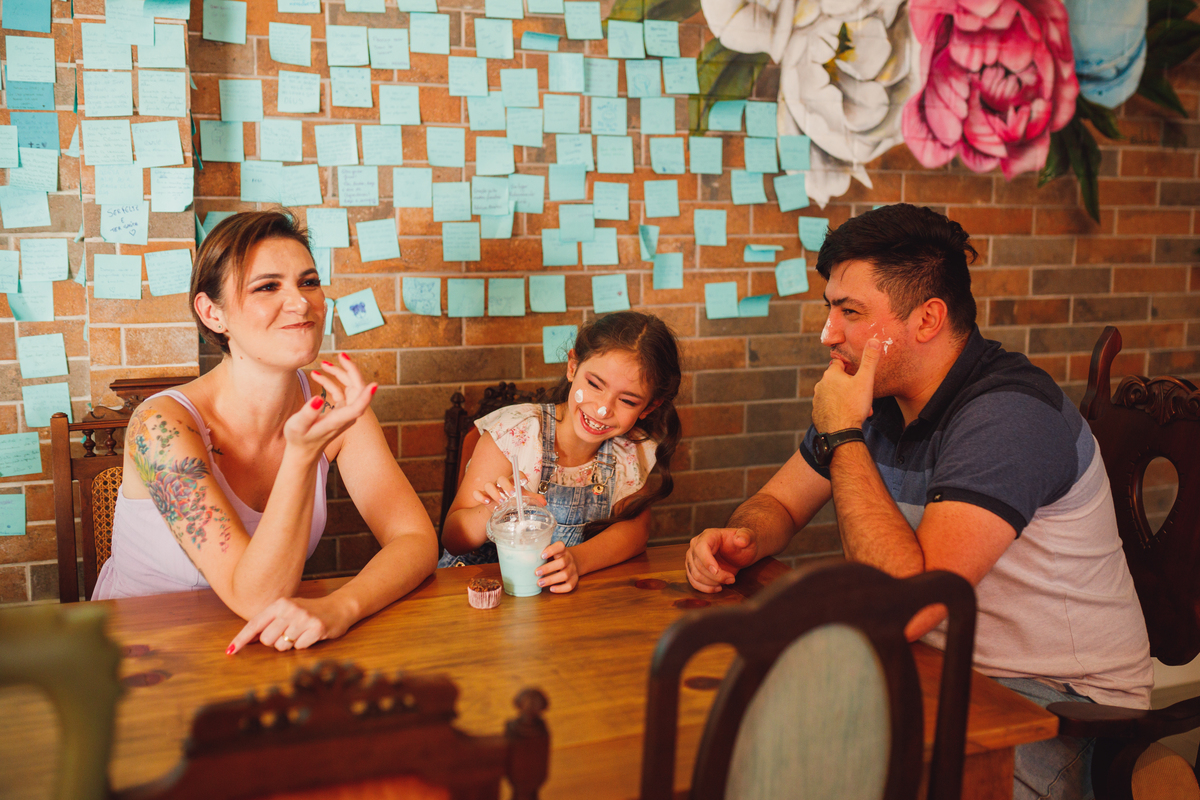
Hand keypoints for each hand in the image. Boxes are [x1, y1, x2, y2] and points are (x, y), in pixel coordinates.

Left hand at [226, 595, 351, 653]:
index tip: (230, 651)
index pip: (255, 624)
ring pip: (282, 646)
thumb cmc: (309, 611)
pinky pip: (299, 648)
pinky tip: (310, 636)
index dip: (241, 639)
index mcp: (280, 603)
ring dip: (289, 645)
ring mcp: (304, 619)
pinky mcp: (317, 628)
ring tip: (300, 634)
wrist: (339, 606)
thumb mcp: (287, 611)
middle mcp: (290, 609)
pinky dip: (303, 646)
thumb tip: (247, 640)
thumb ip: (269, 623)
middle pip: (267, 640)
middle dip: (274, 642)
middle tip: (287, 634)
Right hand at [286, 353, 376, 459]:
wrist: (304, 451)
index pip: (358, 407)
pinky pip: (341, 392)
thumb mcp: (297, 426)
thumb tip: (318, 398)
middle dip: (350, 371)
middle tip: (341, 355)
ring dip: (339, 374)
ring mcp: (346, 413)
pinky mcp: (341, 410)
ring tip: (323, 363)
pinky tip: (316, 375)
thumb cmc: (299, 439)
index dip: (366, 395)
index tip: (375, 384)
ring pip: (350, 388)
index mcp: (339, 420)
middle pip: (357, 390)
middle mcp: (347, 416)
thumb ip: (308, 413)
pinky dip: (331, 382)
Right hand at [471, 471, 546, 509]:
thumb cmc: (513, 501)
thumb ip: (533, 499)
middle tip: (512, 494)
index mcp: (512, 481)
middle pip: (501, 478)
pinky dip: (480, 497)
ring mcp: (491, 489)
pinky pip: (477, 493)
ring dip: (494, 493)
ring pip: (489, 485)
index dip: (520, 476)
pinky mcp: (482, 496)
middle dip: (506, 486)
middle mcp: (501, 483)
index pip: (516, 474)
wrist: (500, 509)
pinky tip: (486, 502)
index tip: (524, 482)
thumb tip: (544, 502)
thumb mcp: (523, 499)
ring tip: (501, 502)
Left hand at [536, 541, 577, 592]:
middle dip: (548, 568)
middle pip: (562, 562)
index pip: (560, 546)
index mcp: (562, 550)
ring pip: (565, 575)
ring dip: (551, 579)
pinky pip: (570, 585)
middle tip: (536, 572)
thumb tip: (523, 556)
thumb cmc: (556, 557)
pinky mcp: (574, 579)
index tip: (541, 555)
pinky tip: (551, 589)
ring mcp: (573, 570)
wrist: (573, 562)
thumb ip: (540, 552)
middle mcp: (569, 559)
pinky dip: (561, 588)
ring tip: (539, 583)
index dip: (552, 550)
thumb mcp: (551, 552)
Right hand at [686, 528, 758, 593]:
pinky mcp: (694, 568)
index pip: (701, 547)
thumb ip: (745, 536)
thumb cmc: (744, 544)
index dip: (707, 561)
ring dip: (711, 583)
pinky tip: (717, 588)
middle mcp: (697, 545)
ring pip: (695, 575)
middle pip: (698, 564)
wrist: (741, 552)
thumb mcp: (749, 537)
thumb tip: (740, 541)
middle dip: (716, 576)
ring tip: (727, 582)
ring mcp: (693, 557)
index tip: (717, 571)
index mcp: (709, 535)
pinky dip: (705, 588)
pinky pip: (693, 581)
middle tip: (732, 579)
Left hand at [812, 338, 880, 432]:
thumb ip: (870, 360)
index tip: (858, 375)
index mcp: (831, 374)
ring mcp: (817, 400)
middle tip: (863, 397)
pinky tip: (847, 417)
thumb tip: (874, 340)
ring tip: (859, 409)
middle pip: (837, 381)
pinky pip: (829, 408)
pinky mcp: (817, 413)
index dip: (850, 368)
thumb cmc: (853, 405)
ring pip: (834, 395)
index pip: (839, 363)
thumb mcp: (865, 380)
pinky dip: (838, 410)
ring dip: (846, 399)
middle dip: (850, 387)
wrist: (840, 432)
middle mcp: (820, 385)